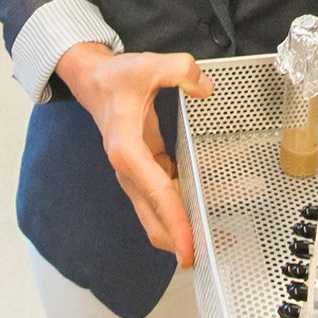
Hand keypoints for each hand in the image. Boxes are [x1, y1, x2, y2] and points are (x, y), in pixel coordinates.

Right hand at [57, 44, 214, 265]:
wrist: (93, 82)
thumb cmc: (117, 78)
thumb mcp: (147, 65)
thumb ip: (179, 70)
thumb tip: (204, 87)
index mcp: (126, 150)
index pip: (156, 192)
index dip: (176, 222)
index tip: (190, 249)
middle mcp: (128, 170)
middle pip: (155, 220)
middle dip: (183, 239)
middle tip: (213, 252)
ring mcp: (135, 175)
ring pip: (162, 213)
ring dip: (190, 224)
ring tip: (224, 232)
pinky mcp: (145, 173)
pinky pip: (168, 197)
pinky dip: (188, 205)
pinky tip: (216, 200)